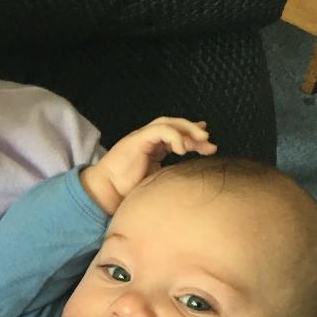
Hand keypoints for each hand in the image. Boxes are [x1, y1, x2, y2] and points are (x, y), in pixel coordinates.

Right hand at [81, 118, 215, 213]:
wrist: (107, 194)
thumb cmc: (128, 192)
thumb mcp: (157, 181)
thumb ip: (171, 174)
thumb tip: (189, 178)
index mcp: (154, 148)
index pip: (177, 136)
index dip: (193, 138)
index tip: (209, 145)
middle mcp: (149, 139)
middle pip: (176, 126)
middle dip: (194, 131)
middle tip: (210, 141)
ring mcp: (142, 137)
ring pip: (169, 123)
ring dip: (188, 129)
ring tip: (203, 139)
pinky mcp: (137, 139)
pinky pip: (160, 130)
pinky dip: (174, 136)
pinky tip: (182, 149)